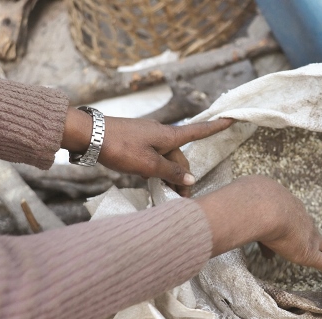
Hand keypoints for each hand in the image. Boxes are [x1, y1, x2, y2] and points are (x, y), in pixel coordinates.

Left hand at [61, 107, 233, 196]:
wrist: (89, 134)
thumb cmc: (120, 147)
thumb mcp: (148, 164)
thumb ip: (170, 172)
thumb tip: (190, 180)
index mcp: (168, 135)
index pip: (198, 131)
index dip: (216, 127)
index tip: (232, 118)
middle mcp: (160, 133)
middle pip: (179, 155)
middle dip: (183, 176)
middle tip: (181, 198)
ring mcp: (147, 136)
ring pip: (165, 157)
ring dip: (168, 174)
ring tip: (166, 193)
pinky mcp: (135, 140)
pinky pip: (153, 155)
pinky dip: (156, 168)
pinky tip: (149, 179)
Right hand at [195, 175, 321, 290]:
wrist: (257, 205)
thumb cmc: (242, 201)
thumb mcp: (235, 204)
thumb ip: (228, 215)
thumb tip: (216, 223)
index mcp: (279, 201)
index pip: (285, 217)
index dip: (283, 227)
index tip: (277, 240)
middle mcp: (297, 215)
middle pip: (310, 228)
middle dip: (315, 237)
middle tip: (321, 245)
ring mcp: (306, 233)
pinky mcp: (309, 251)